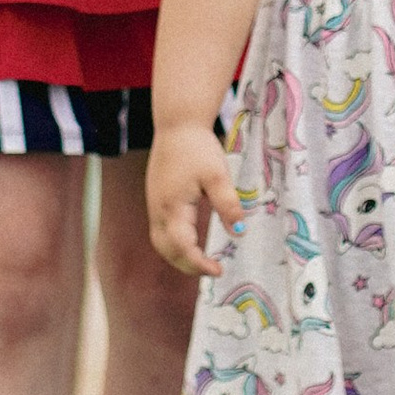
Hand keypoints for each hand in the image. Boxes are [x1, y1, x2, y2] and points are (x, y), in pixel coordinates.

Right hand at [146, 120, 240, 278]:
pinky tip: (190, 241)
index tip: (219, 270)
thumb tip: (240, 233)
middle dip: (187, 265)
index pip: (182, 247)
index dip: (199, 264)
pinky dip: (174, 243)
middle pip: (166, 250)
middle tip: (212, 270)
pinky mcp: (156, 198)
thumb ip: (228, 204)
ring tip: (202, 260)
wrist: (178, 124)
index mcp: (173, 207)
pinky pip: (161, 230)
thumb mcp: (218, 175)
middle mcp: (159, 210)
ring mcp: (154, 204)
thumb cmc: (198, 147)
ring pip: (160, 242)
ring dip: (178, 256)